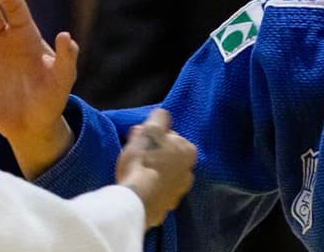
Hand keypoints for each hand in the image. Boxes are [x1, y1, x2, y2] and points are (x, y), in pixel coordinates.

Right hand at [116, 109, 196, 228]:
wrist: (138, 199)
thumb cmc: (145, 160)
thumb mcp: (150, 130)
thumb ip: (159, 118)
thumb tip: (162, 115)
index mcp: (189, 152)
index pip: (171, 137)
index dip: (154, 137)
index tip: (141, 141)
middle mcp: (189, 173)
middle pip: (168, 157)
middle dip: (154, 155)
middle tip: (135, 156)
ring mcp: (178, 193)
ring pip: (163, 176)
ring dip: (152, 173)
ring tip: (134, 174)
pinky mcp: (165, 208)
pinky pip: (156, 194)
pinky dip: (149, 190)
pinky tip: (137, 188)